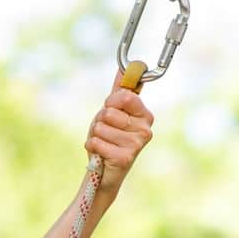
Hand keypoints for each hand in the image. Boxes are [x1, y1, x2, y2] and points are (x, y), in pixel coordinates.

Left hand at [84, 77, 153, 192]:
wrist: (104, 169)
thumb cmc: (110, 138)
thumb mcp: (113, 112)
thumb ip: (119, 91)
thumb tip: (124, 68)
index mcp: (145, 115)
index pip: (124, 96)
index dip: (110, 102)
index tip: (111, 110)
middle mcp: (145, 129)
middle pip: (109, 112)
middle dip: (100, 121)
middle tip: (107, 132)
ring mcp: (137, 144)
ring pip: (101, 127)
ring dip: (95, 135)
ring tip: (104, 143)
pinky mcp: (125, 158)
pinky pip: (97, 142)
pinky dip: (93, 147)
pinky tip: (100, 153)